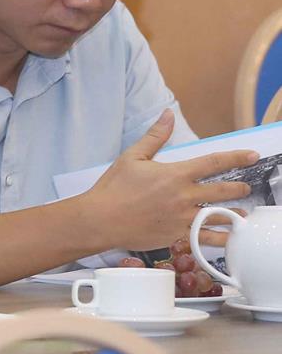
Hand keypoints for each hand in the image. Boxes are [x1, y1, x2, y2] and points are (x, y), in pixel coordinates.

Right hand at [83, 110, 256, 250]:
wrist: (101, 219)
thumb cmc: (114, 187)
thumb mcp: (132, 156)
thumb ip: (155, 136)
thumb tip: (168, 115)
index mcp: (175, 174)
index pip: (214, 163)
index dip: (236, 158)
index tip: (252, 156)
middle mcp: (184, 196)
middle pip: (223, 191)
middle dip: (239, 188)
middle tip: (246, 188)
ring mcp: (183, 218)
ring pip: (219, 217)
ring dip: (234, 215)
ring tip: (242, 215)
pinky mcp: (178, 236)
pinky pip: (205, 238)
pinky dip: (220, 238)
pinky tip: (227, 238)